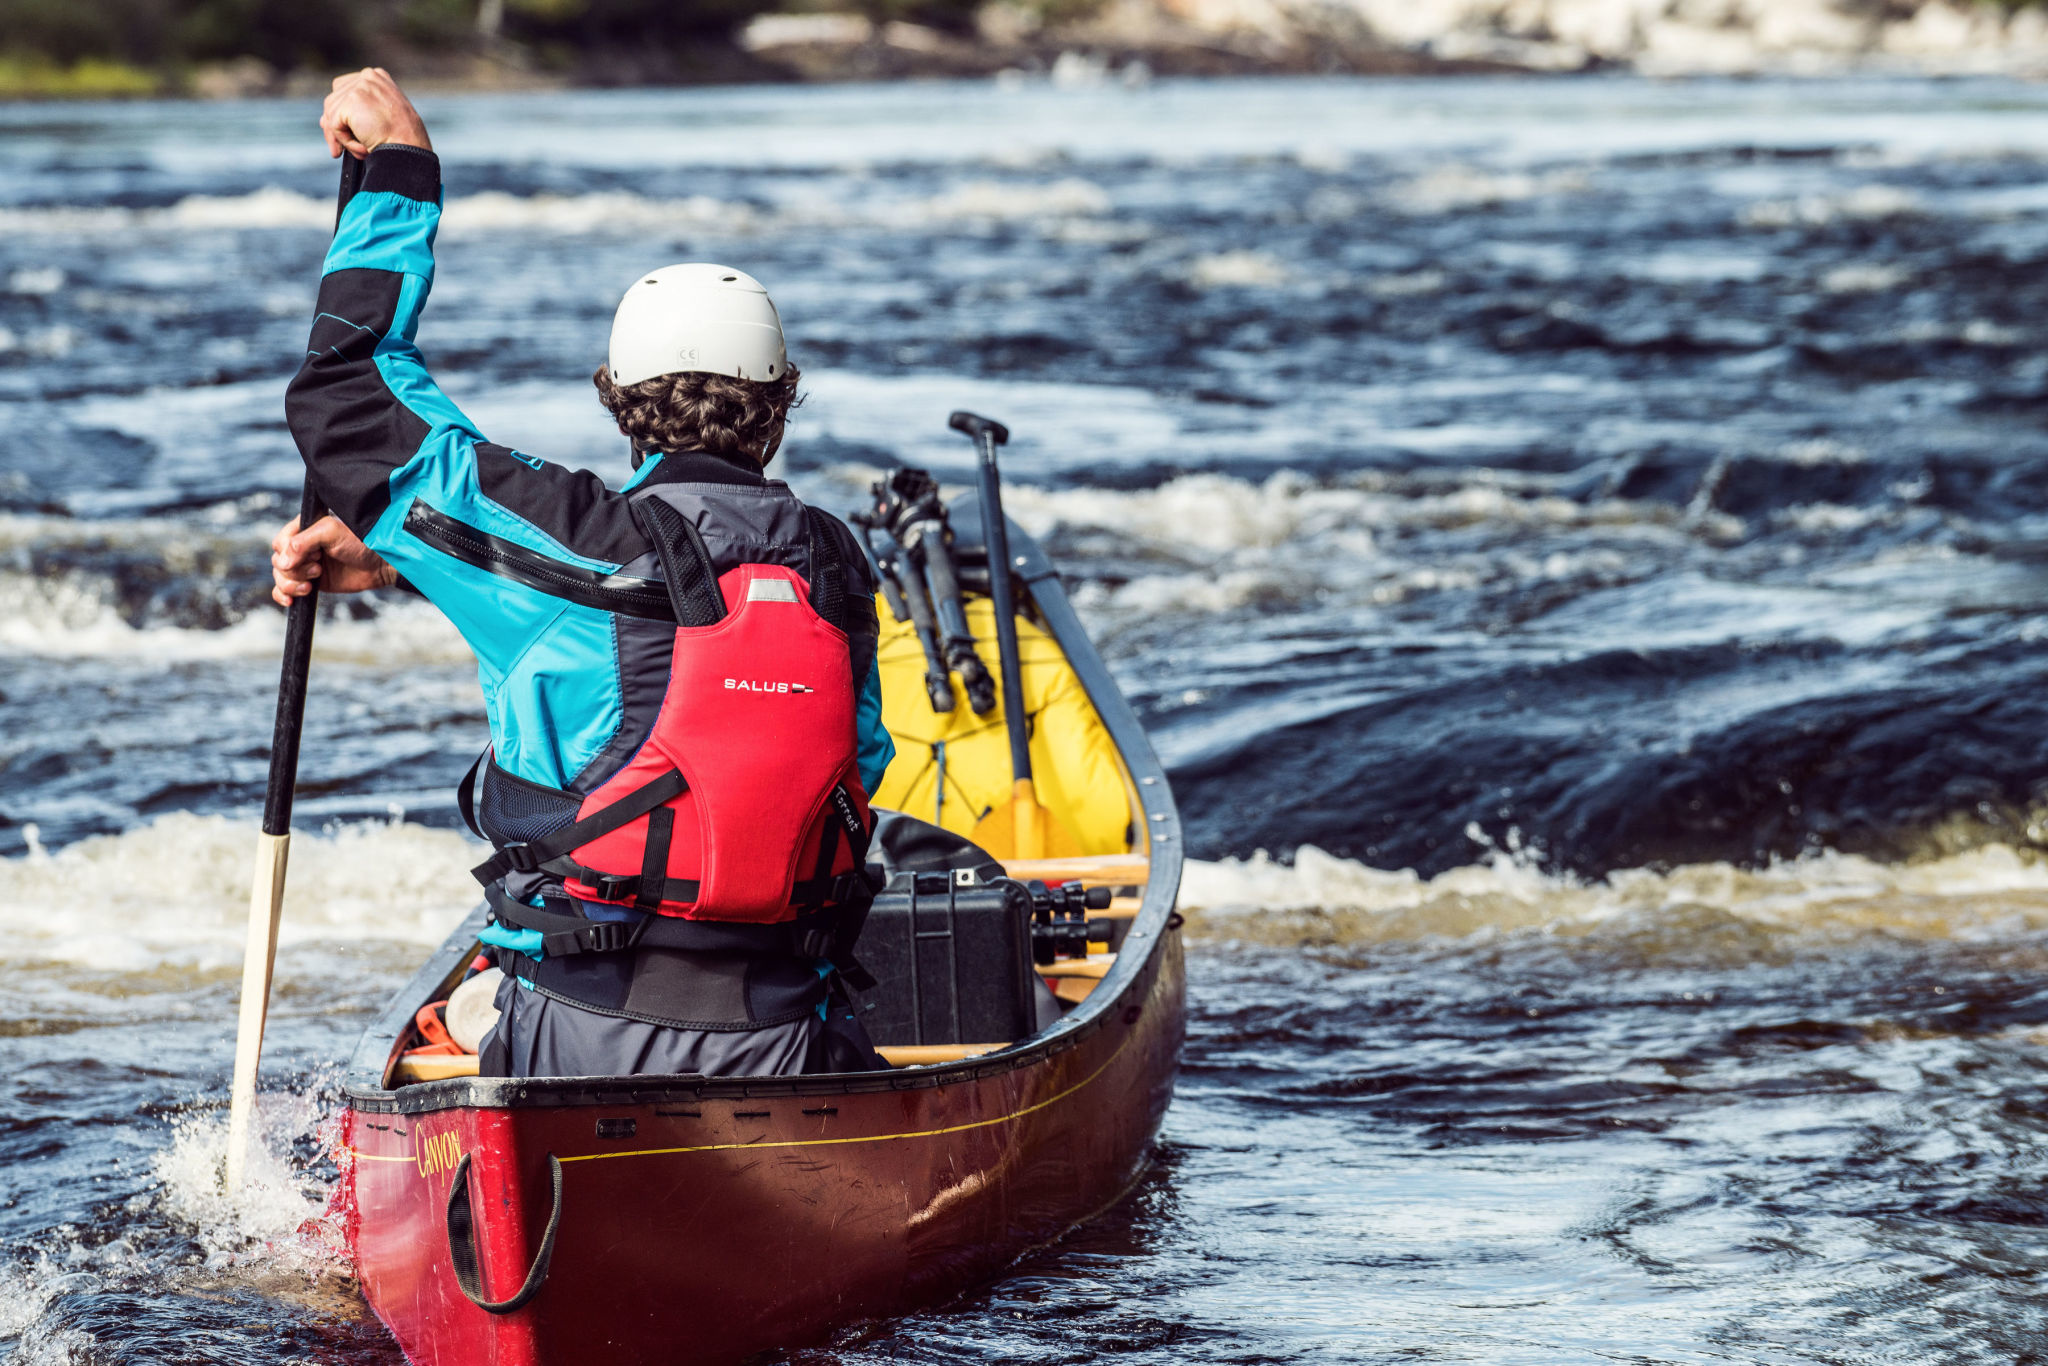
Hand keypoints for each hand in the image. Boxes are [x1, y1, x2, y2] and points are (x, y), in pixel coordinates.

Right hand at [271, 514, 397, 606]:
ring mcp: (306, 566)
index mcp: (304, 530)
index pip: (280, 543)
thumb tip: (282, 563)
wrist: (380, 564)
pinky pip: (285, 591)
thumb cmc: (361, 542)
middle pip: (278, 562)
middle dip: (294, 570)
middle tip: (318, 568)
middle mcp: (302, 548)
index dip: (289, 553)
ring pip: (281, 577)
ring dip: (291, 584)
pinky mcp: (311, 582)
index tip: (312, 556)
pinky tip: (291, 600)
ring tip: (312, 583)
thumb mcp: (330, 532)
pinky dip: (283, 595)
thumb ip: (302, 542)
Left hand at [320, 67, 431, 159]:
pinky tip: (362, 148)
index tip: (345, 132)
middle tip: (339, 150)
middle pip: (334, 100)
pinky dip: (344, 141)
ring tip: (361, 150)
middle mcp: (368, 76)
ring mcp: (359, 86)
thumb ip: (354, 113)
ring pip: (331, 113)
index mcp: (376, 77)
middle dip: (334, 127)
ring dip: (341, 138)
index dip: (340, 112)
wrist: (409, 148)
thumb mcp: (379, 119)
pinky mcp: (351, 100)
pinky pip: (334, 124)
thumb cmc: (401, 138)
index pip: (344, 89)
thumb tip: (324, 121)